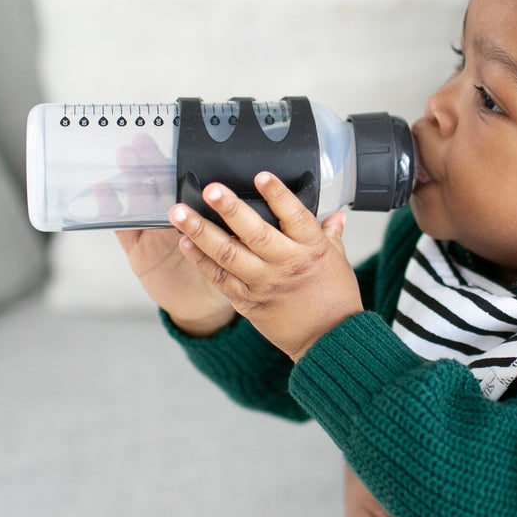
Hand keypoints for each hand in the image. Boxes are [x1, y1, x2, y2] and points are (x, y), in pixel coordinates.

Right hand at [112, 136, 234, 335]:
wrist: (206, 308)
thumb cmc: (228, 272)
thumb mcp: (238, 244)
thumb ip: (239, 219)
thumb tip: (256, 183)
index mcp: (204, 214)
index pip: (190, 184)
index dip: (183, 163)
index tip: (180, 138)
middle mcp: (177, 220)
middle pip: (164, 188)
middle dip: (154, 164)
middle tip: (145, 141)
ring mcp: (155, 233)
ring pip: (142, 202)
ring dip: (133, 179)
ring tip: (126, 156)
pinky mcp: (139, 251)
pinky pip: (123, 229)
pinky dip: (110, 210)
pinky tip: (104, 191)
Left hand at [168, 173, 361, 360]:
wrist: (328, 340)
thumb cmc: (335, 298)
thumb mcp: (338, 261)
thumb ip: (331, 235)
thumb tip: (336, 215)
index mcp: (311, 249)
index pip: (294, 216)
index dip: (277, 195)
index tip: (261, 176)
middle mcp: (286, 264)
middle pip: (255, 233)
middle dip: (230, 209)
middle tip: (210, 190)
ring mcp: (264, 284)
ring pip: (228, 254)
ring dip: (200, 232)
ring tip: (179, 213)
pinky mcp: (247, 302)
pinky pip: (219, 278)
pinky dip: (200, 260)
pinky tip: (185, 243)